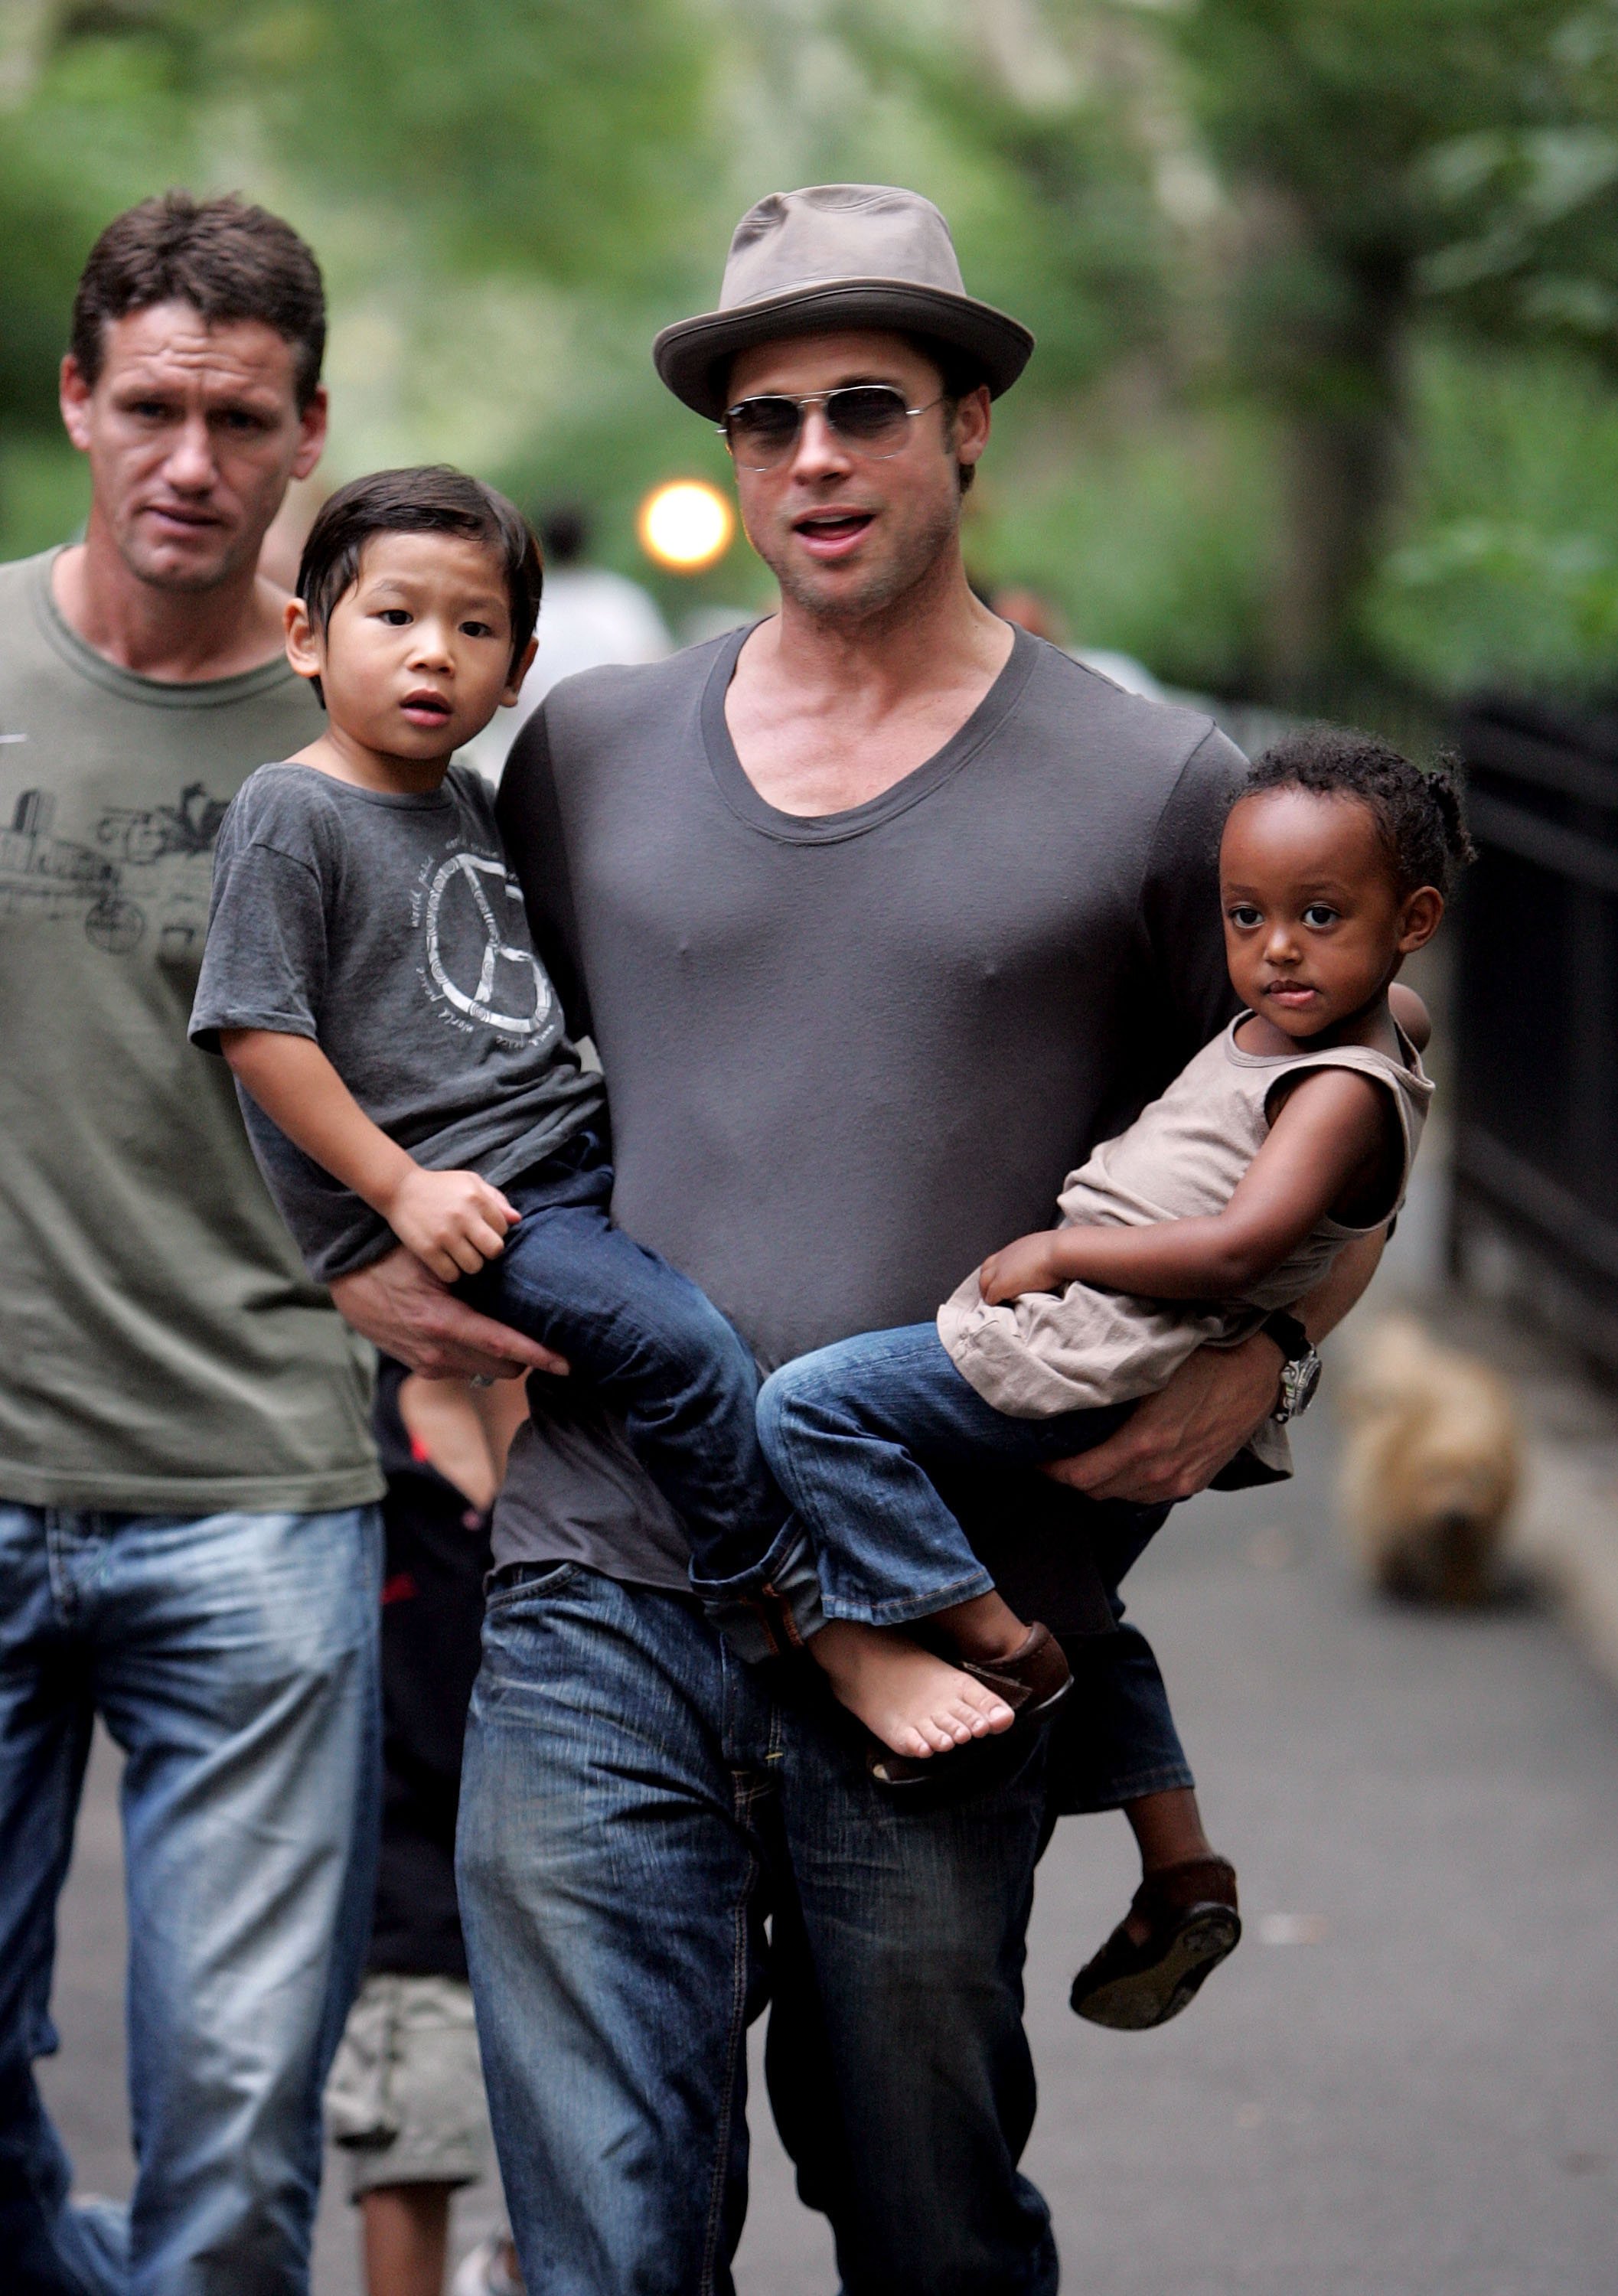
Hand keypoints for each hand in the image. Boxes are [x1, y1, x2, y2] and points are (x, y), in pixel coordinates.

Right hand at [329, 1245, 570, 1382]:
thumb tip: (518, 1257)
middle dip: (528, 1355)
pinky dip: (481, 1355)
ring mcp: (429, 1365)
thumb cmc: (391, 1259)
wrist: (348, 1283)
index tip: (568, 1362)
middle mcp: (437, 1353)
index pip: (502, 1345)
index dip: (539, 1356)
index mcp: (442, 1323)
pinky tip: (479, 1330)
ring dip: (505, 1356)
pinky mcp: (423, 1369)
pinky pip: (466, 1369)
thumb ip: (474, 1265)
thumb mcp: (432, 1258)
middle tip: (544, 1331)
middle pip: (503, 1366)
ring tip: (512, 1327)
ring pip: (487, 1371)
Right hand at [384, 1166, 517, 1281]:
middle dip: (488, 1252)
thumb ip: (496, 1199)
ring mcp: (445, 1234)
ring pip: (474, 1266)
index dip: (494, 1233)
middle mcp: (463, 1216)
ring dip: (469, 1264)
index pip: (503, 1229)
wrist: (399, 1188)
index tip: (481, 1231)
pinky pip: (451, 1275)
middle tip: (476, 1248)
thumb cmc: (440, 1186)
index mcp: (477, 1198)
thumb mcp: (470, 1182)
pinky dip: (450, 1272)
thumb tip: (517, 1219)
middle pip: (494, 1250)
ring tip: (459, 1254)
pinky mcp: (427, 1249)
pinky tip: (445, 1261)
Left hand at [978, 1231, 1062, 1305]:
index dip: (997, 1273)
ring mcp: (1000, 1271)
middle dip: (987, 1284)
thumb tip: (1051, 1262)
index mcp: (1016, 1249)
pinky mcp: (1001, 1284)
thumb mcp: (1049, 1249)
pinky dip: (993, 1303)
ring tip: (996, 1306)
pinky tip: (1000, 1309)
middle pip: (985, 1272)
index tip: (1003, 1282)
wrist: (1061, 1252)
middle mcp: (1004, 1257)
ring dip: (988, 1295)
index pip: (996, 1261)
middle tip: (994, 1296)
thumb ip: (1043, 1256)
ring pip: (983, 1284)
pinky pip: (990, 1297)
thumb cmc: (1062, 1251)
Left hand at [1043, 1332, 1283, 1503]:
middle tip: (1054, 1456)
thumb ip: (1109, 1385)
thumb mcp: (1148, 1366)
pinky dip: (1128, 1484)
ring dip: (1099, 1483)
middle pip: (1096, 1491)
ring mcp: (1180, 1480)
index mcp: (1143, 1444)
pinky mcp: (1195, 1481)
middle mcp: (1160, 1471)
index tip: (1034, 1458)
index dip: (1050, 1471)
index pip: (1079, 1475)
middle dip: (1070, 1478)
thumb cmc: (1205, 1355)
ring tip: (1084, 1459)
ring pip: (1122, 1496)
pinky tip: (1121, 1463)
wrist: (1261, 1367)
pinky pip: (1148, 1494)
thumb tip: (1068, 1386)